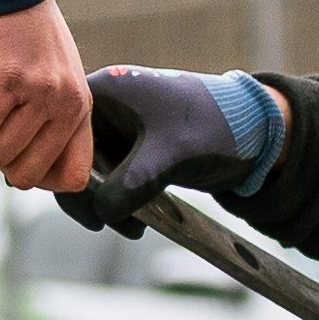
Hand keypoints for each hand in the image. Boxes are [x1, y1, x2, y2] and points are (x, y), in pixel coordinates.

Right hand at [0, 0, 93, 193]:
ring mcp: (38, 93)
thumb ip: (44, 118)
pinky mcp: (5, 81)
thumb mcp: (50, 76)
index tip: (16, 158)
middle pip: (24, 172)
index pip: (73, 176)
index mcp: (79, 106)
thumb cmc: (19, 29)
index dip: (38, 176)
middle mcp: (64, 103)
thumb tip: (14, 164)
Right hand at [76, 62, 271, 224]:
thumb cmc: (214, 126)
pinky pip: (112, 180)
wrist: (255, 131)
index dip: (66, 173)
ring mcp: (120, 128)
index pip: (63, 135)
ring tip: (133, 228)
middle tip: (106, 225)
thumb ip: (130, 184)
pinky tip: (139, 221)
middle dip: (89, 196)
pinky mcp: (135, 150)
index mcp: (106, 91)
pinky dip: (120, 201)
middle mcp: (107, 107)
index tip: (87, 208)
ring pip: (91, 173)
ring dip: (106, 204)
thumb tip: (100, 214)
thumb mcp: (169, 156)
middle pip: (72, 156)